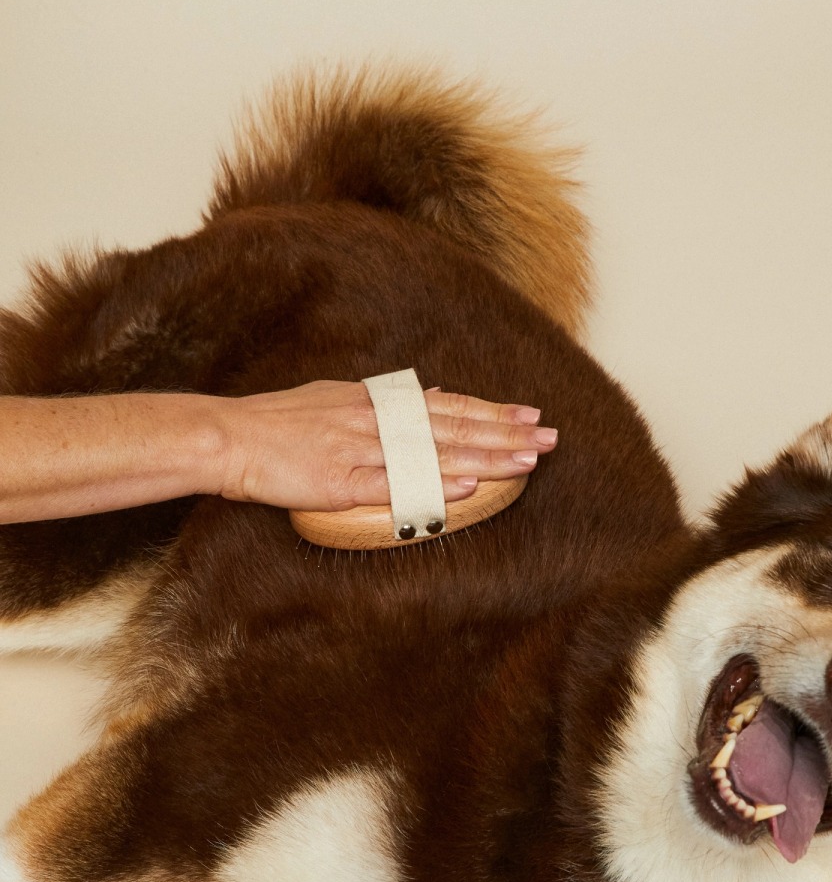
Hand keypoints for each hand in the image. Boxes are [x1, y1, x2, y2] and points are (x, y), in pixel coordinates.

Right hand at [215, 381, 557, 510]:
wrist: (230, 437)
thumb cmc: (281, 423)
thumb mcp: (339, 398)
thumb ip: (387, 402)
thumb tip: (433, 395)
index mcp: (377, 403)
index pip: (447, 406)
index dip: (491, 412)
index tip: (531, 415)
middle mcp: (376, 421)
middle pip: (452, 427)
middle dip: (505, 434)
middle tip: (550, 439)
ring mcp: (360, 450)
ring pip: (433, 453)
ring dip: (483, 457)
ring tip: (525, 462)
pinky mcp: (341, 481)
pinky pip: (394, 484)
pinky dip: (432, 483)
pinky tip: (466, 486)